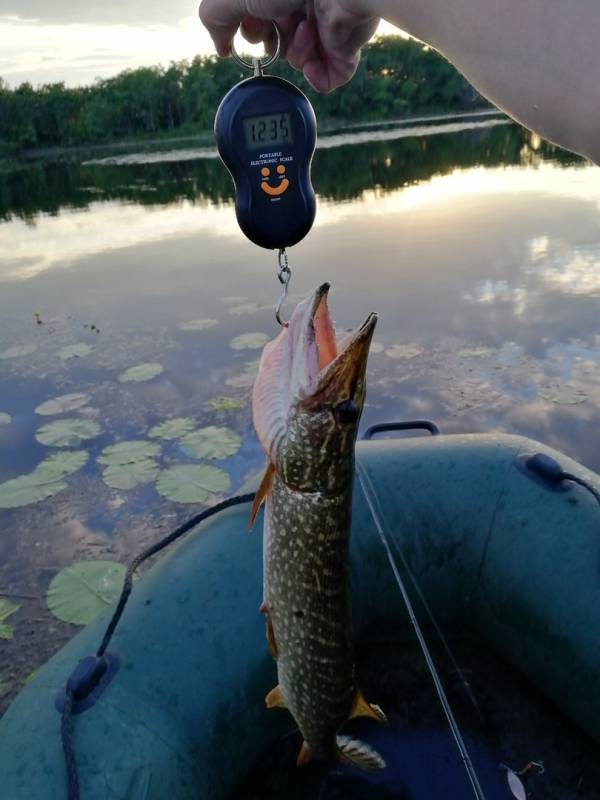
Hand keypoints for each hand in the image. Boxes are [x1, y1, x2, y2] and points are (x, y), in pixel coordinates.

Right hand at [198, 0, 379, 91]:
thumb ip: (216, 18)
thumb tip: (220, 48)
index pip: (259, 25)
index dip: (252, 32)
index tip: (254, 28)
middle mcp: (301, 7)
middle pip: (277, 45)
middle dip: (274, 43)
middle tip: (280, 27)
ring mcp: (324, 28)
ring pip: (299, 61)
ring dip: (297, 52)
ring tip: (306, 30)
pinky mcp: (344, 48)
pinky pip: (328, 79)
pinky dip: (318, 78)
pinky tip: (314, 64)